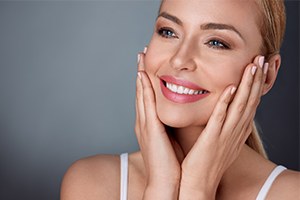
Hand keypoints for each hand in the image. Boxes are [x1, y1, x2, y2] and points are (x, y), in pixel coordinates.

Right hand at [135, 51, 183, 198]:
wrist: (166, 183)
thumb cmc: (171, 163)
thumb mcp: (170, 140)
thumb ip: (171, 126)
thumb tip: (178, 116)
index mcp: (150, 125)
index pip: (147, 98)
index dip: (146, 81)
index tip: (148, 65)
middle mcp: (143, 122)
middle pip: (141, 92)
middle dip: (140, 72)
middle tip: (141, 54)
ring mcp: (144, 124)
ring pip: (141, 94)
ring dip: (140, 75)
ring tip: (141, 58)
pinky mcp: (149, 128)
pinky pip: (147, 104)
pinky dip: (144, 89)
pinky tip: (144, 75)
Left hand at [179, 56, 268, 198]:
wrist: (198, 184)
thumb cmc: (206, 162)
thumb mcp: (221, 141)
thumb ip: (224, 126)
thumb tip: (225, 112)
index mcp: (237, 132)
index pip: (250, 104)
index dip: (256, 86)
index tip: (258, 67)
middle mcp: (235, 132)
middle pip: (249, 101)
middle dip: (256, 80)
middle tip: (262, 59)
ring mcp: (225, 136)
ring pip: (239, 106)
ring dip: (246, 86)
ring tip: (252, 66)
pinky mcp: (212, 140)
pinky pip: (220, 119)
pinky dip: (226, 103)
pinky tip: (230, 88)